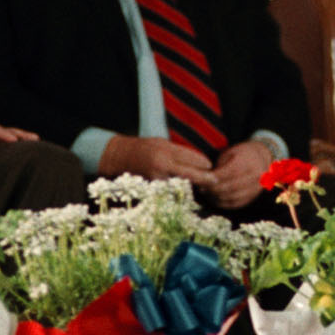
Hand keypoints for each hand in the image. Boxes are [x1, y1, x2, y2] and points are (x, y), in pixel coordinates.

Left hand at [0, 118, 38, 156]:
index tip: (13, 140)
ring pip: (14, 135)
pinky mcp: (2, 142)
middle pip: (9, 131)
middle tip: (34, 139)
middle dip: (21, 135)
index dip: (4, 135)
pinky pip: (13, 142)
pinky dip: (22, 144)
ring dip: (24, 139)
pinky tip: (32, 148)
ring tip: (37, 142)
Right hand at [100, 134, 215, 187]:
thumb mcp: (162, 142)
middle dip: (204, 178)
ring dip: (191, 186)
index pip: (192, 158)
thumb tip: (201, 161)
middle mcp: (162, 166)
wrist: (120, 157)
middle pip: (190, 174)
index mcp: (166, 151)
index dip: (204, 163)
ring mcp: (156, 179)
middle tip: (215, 181)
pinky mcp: (152, 189)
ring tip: (200, 187)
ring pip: (181, 185)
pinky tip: (183, 191)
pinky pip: (170, 192)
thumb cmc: (144, 147)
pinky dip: (178, 192)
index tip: (211, 166)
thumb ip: (180, 152)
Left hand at [206, 140, 273, 209]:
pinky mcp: (253, 197)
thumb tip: (205, 179)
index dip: (213, 179)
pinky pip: (236, 204)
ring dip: (216, 198)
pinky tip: (214, 199)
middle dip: (213, 189)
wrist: (263, 158)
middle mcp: (255, 176)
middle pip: (230, 187)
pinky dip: (223, 204)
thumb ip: (219, 166)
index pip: (228, 173)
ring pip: (232, 197)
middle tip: (201, 188)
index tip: (201, 180)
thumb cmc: (241, 154)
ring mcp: (256, 188)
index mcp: (248, 162)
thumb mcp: (230, 153)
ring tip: (206, 193)